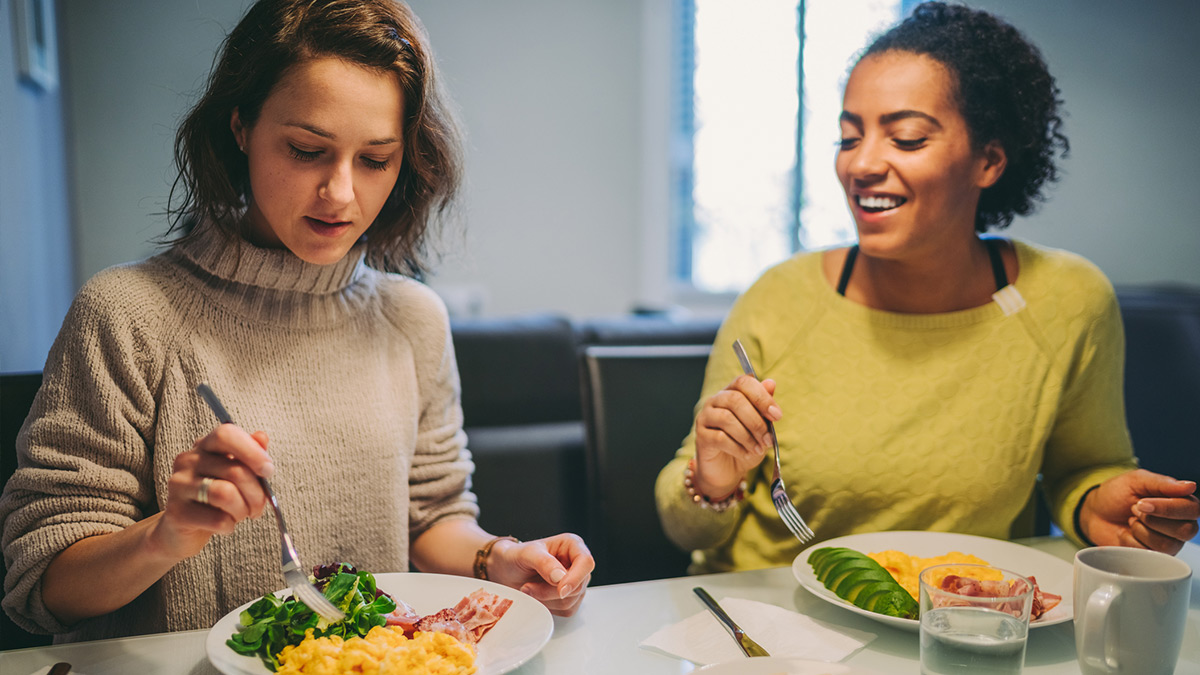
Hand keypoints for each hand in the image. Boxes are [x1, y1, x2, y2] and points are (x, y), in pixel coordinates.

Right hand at [152, 424, 274, 559]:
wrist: (184, 530)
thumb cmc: (216, 498)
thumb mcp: (236, 473)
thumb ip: (250, 454)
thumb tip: (262, 437)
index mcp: (204, 445)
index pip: (226, 434)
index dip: (252, 451)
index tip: (268, 470)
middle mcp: (187, 460)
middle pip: (235, 471)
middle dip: (257, 493)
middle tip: (259, 506)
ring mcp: (178, 485)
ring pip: (226, 495)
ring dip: (243, 509)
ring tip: (243, 514)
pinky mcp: (176, 512)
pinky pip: (217, 519)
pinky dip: (230, 525)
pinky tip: (226, 525)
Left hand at [487, 534, 593, 616]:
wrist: (505, 570)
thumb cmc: (515, 556)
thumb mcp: (527, 554)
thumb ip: (544, 562)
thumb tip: (561, 577)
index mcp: (572, 546)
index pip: (586, 563)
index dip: (575, 578)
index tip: (560, 590)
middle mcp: (576, 564)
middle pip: (578, 586)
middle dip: (550, 591)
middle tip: (528, 586)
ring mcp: (574, 582)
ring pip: (572, 601)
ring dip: (546, 600)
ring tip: (529, 588)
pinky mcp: (569, 598)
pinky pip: (566, 611)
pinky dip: (548, 607)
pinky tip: (536, 596)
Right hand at [693, 375, 781, 497]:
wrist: (728, 471)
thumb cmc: (745, 445)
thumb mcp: (761, 427)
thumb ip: (764, 407)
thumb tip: (771, 383)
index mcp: (731, 393)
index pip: (743, 382)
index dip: (762, 397)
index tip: (777, 416)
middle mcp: (715, 401)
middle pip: (735, 399)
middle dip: (756, 421)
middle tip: (768, 439)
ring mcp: (705, 417)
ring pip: (727, 418)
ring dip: (748, 436)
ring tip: (758, 449)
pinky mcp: (700, 436)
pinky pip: (720, 437)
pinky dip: (737, 447)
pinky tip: (746, 454)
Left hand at [1079, 469, 1198, 554]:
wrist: (1094, 513)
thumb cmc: (1117, 494)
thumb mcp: (1136, 481)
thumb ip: (1162, 483)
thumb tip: (1190, 486)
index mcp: (1180, 502)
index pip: (1192, 509)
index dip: (1168, 508)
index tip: (1142, 503)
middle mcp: (1180, 524)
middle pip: (1186, 531)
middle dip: (1152, 520)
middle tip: (1134, 510)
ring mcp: (1168, 542)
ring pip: (1167, 545)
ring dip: (1140, 530)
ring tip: (1131, 520)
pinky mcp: (1153, 556)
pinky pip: (1149, 554)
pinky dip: (1131, 541)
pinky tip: (1126, 533)